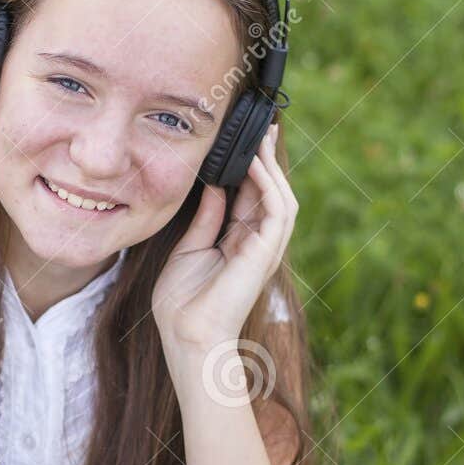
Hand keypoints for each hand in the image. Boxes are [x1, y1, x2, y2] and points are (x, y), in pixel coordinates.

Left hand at [151, 119, 296, 350]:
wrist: (186, 336)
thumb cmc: (182, 303)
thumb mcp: (188, 249)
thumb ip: (206, 218)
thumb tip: (215, 187)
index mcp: (238, 243)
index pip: (251, 196)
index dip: (250, 168)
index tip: (242, 140)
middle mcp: (256, 244)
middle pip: (270, 192)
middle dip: (268, 160)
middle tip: (262, 128)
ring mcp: (264, 249)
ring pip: (281, 197)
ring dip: (272, 167)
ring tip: (261, 139)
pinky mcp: (265, 253)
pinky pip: (276, 210)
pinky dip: (268, 184)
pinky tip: (253, 164)